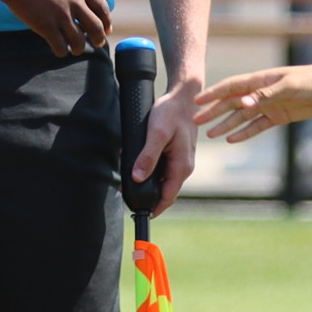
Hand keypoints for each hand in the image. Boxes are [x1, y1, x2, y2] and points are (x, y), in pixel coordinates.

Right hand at [0, 0, 110, 55]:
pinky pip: (61, 46)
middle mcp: (75, 1)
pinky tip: (59, 51)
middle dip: (99, 38)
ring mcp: (61, 14)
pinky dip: (62, 51)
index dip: (106, 21)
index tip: (106, 29)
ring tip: (75, 50)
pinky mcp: (46, 26)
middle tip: (97, 44)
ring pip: (79, 40)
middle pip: (96, 27)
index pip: (102, 7)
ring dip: (79, 48)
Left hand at [129, 83, 199, 213]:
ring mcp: (180, 161)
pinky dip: (150, 171)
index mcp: (182, 166)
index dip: (154, 208)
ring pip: (163, 180)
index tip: (140, 215)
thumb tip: (138, 178)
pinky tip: (137, 167)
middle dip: (148, 197)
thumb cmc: (172, 112)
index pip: (168, 197)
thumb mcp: (157, 133)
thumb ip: (148, 156)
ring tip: (127, 183)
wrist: (184, 96)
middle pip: (165, 191)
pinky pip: (162, 169)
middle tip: (127, 197)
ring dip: (147, 184)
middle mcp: (183, 167)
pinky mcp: (176, 154)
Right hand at [195, 62, 311, 143]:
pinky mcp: (278, 116)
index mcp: (259, 80)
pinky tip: (232, 139)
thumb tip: (243, 104)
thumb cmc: (310, 80)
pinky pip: (257, 126)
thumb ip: (265, 95)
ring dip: (226, 125)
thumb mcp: (288, 86)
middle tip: (196, 122)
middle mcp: (261, 93)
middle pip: (232, 103)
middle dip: (214, 112)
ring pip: (242, 117)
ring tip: (210, 135)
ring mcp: (269, 105)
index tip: (196, 102)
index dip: (213, 94)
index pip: (230, 87)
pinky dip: (244, 133)